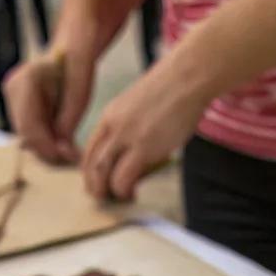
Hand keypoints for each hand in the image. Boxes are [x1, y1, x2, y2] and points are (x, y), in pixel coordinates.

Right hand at [4, 48, 95, 164]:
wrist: (71, 53)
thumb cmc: (78, 71)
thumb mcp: (79, 99)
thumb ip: (67, 126)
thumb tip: (62, 154)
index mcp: (27, 80)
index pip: (30, 125)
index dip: (47, 146)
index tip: (67, 156)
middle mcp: (13, 86)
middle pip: (25, 131)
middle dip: (47, 149)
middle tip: (71, 157)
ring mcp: (11, 95)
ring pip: (26, 133)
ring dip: (47, 146)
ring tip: (70, 150)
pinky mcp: (15, 103)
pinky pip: (28, 129)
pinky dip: (44, 138)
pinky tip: (61, 141)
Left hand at [82, 56, 210, 200]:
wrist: (187, 77)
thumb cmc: (172, 92)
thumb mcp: (141, 109)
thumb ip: (132, 129)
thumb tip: (137, 156)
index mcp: (109, 116)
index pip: (89, 151)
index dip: (91, 172)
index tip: (100, 184)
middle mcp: (112, 126)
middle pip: (90, 164)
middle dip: (94, 186)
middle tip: (104, 198)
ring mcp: (125, 136)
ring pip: (101, 173)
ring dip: (106, 191)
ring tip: (119, 198)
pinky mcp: (142, 147)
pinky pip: (122, 178)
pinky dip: (123, 190)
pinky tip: (132, 192)